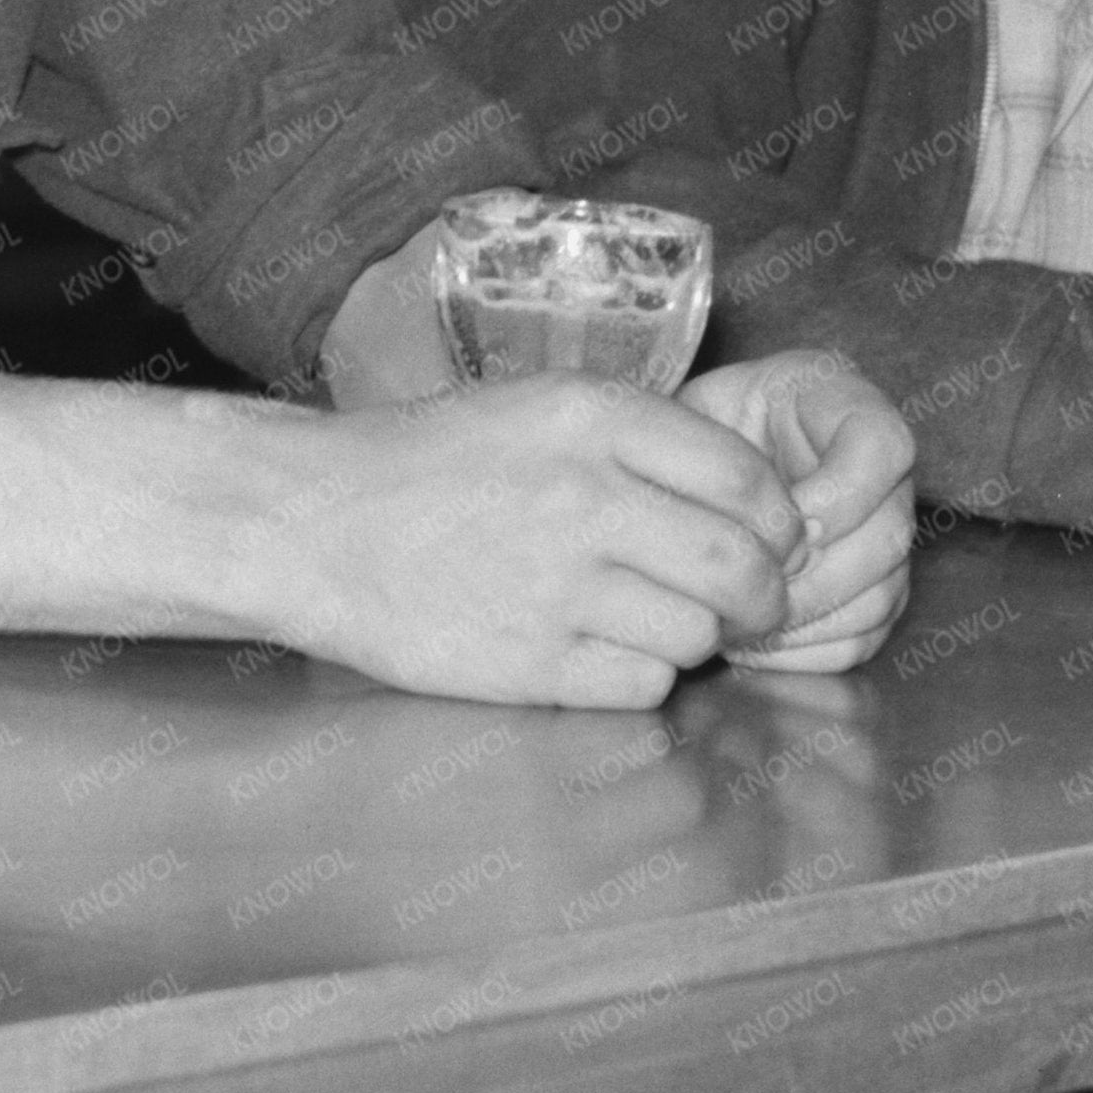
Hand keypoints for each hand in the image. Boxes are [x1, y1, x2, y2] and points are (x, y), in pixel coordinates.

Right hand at [286, 375, 801, 710]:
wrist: (313, 523)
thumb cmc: (430, 463)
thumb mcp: (537, 408)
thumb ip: (644, 443)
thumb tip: (756, 508)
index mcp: (591, 418)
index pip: (749, 479)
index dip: (780, 522)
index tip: (771, 540)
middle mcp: (584, 497)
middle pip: (741, 566)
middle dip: (763, 595)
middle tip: (748, 603)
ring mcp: (557, 586)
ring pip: (697, 634)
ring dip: (690, 635)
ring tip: (641, 616)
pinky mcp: (530, 664)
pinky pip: (642, 684)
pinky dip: (636, 675)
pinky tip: (594, 647)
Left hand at [683, 349, 917, 670]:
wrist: (682, 476)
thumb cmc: (685, 437)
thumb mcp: (694, 413)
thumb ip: (729, 452)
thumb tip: (790, 528)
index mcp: (847, 406)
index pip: (885, 448)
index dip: (842, 494)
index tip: (787, 518)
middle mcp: (884, 477)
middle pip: (890, 537)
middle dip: (815, 573)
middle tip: (752, 582)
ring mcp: (882, 540)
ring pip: (879, 596)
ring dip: (806, 617)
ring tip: (740, 617)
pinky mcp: (869, 596)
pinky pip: (860, 638)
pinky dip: (805, 650)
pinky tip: (752, 642)